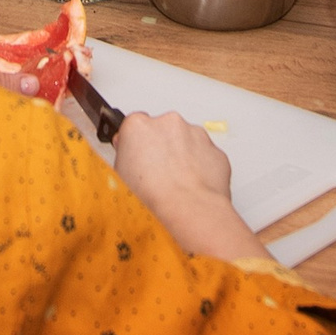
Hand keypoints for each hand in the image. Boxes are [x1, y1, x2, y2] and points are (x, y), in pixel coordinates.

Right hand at [110, 111, 263, 259]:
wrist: (189, 211)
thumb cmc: (154, 197)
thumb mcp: (119, 176)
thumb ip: (126, 156)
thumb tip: (129, 158)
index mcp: (138, 125)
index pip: (134, 125)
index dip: (136, 142)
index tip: (138, 155)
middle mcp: (168, 123)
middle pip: (163, 129)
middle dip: (162, 147)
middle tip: (158, 173)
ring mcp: (195, 134)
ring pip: (187, 141)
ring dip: (183, 156)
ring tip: (177, 183)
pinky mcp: (216, 151)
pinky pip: (206, 156)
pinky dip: (202, 167)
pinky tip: (193, 186)